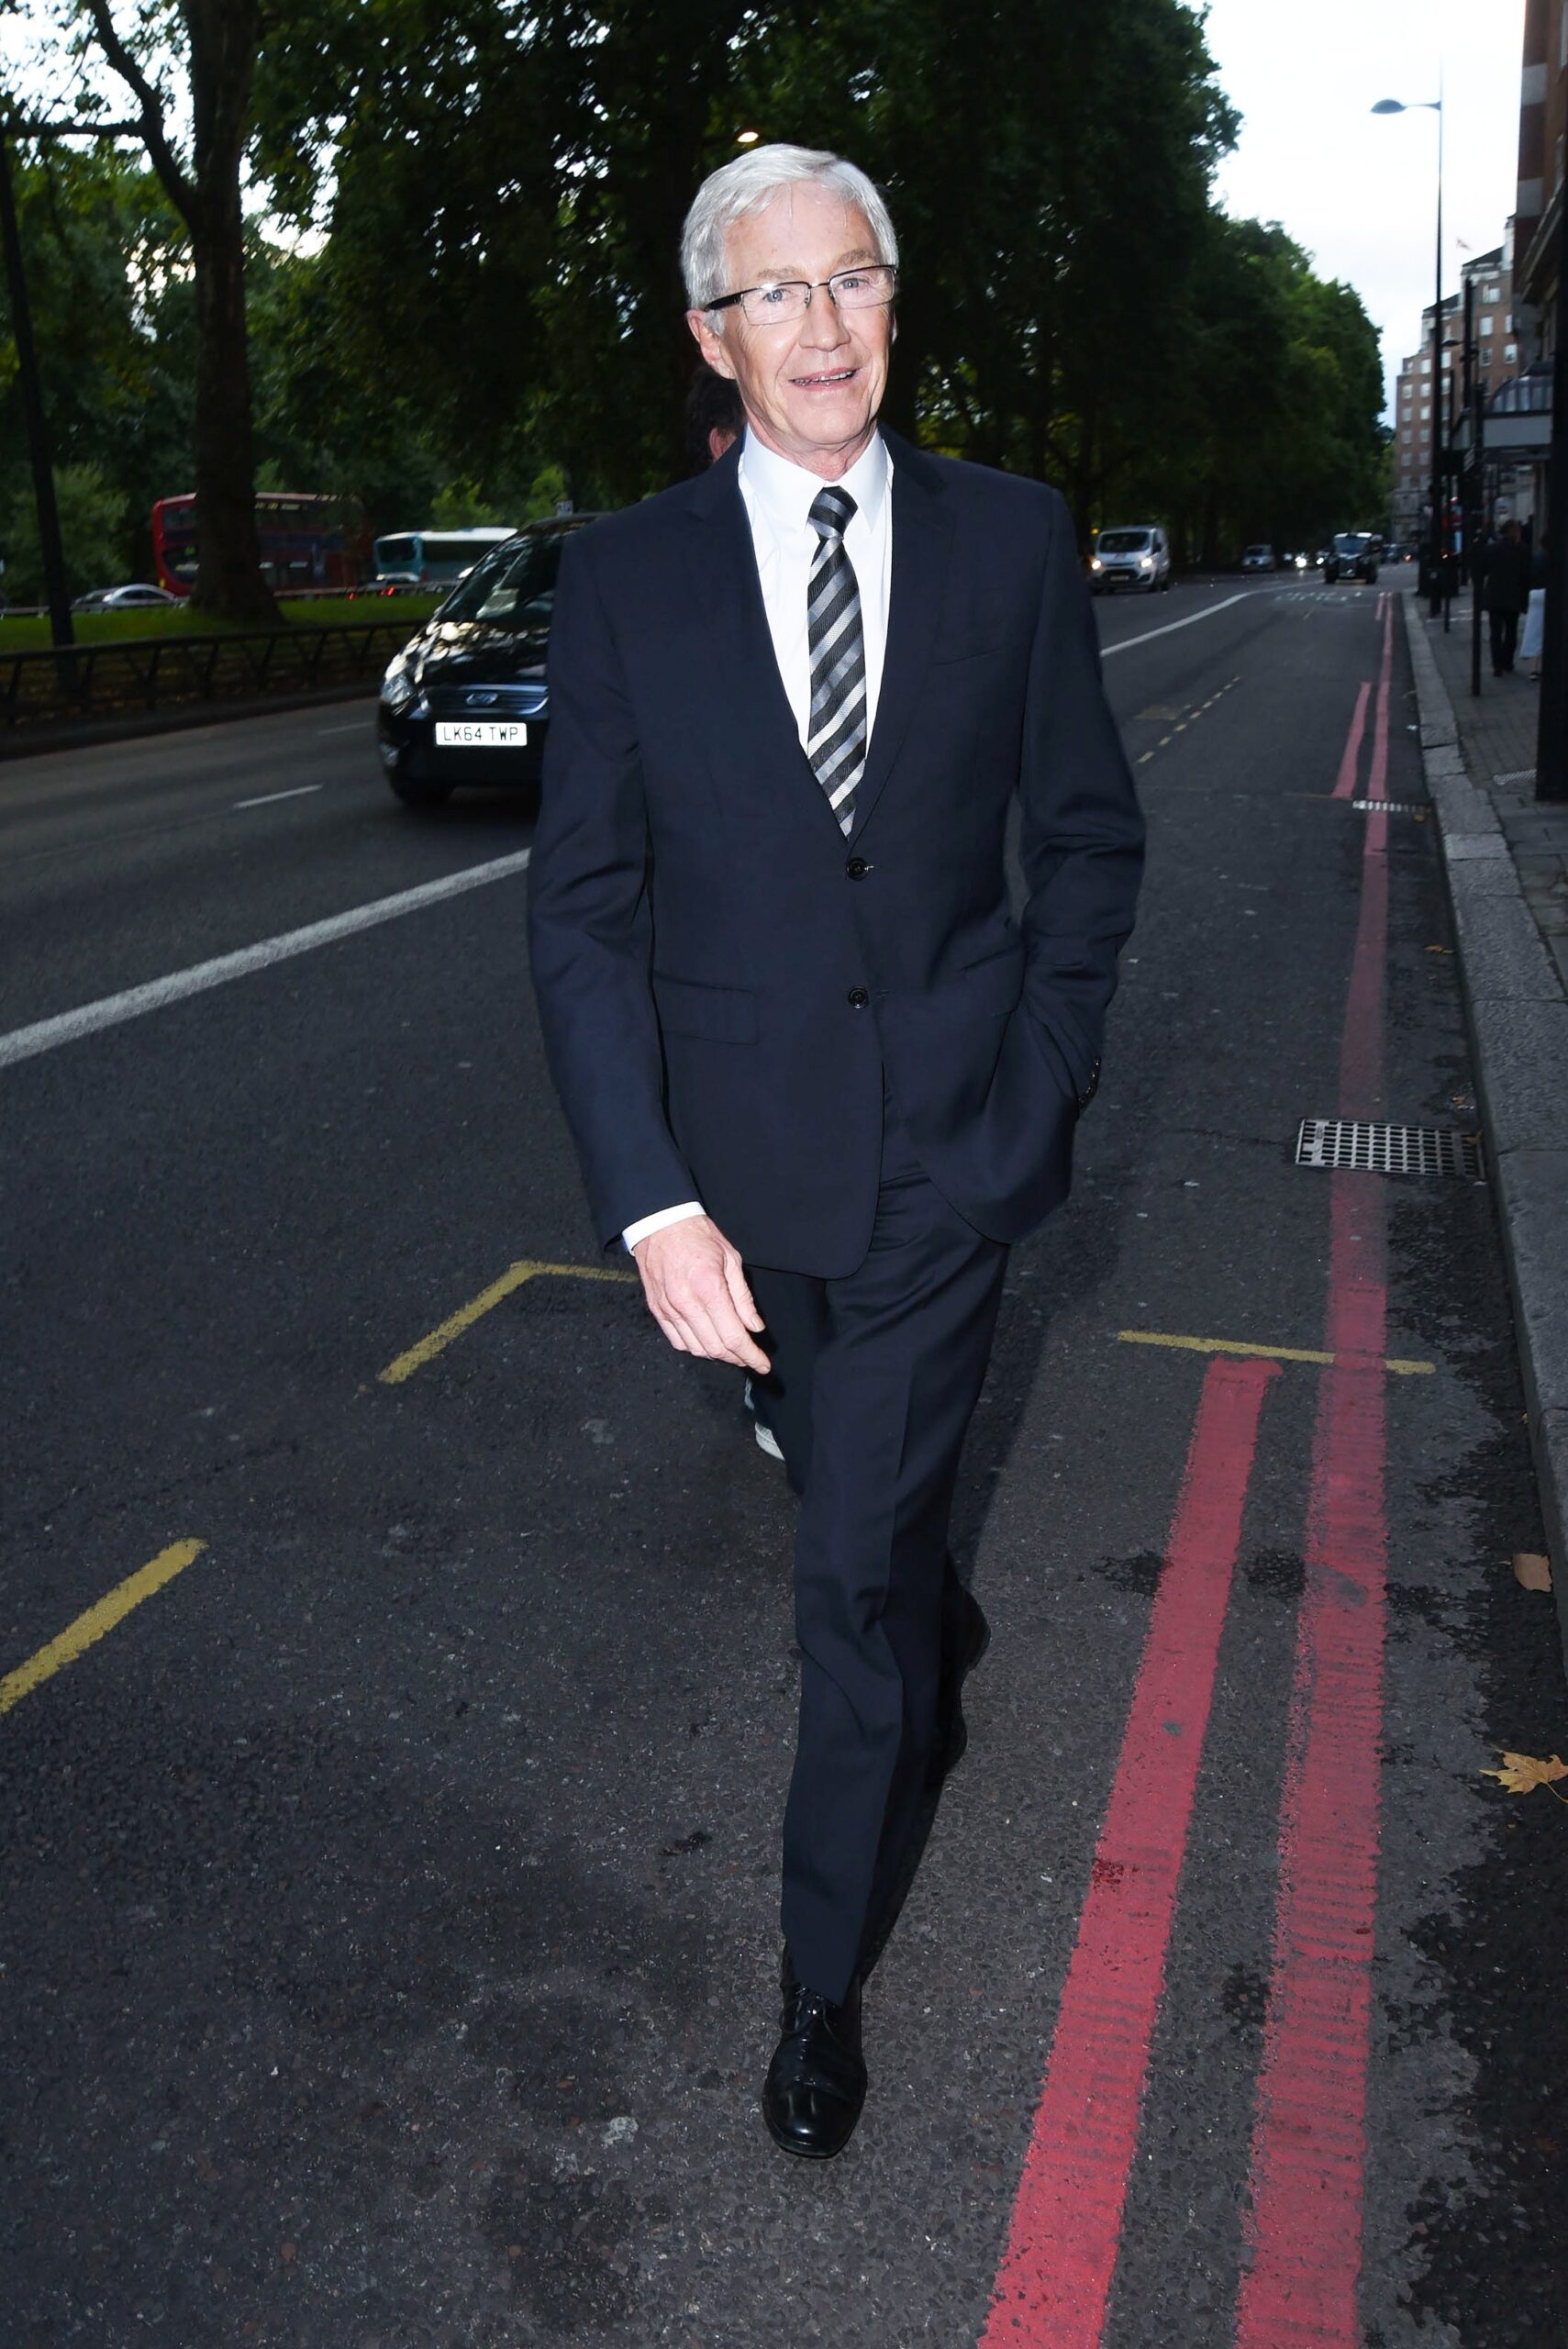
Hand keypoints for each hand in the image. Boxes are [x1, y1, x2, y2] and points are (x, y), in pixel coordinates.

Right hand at [631, 1214, 768, 1372]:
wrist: (660, 1224)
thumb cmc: (698, 1236)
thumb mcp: (731, 1259)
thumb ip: (743, 1298)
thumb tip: (755, 1326)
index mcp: (709, 1289)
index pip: (734, 1336)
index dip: (751, 1356)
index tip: (763, 1365)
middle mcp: (686, 1303)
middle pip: (716, 1348)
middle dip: (737, 1358)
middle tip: (751, 1357)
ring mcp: (668, 1309)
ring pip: (696, 1348)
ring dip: (717, 1354)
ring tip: (732, 1350)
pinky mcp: (657, 1310)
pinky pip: (677, 1341)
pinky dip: (695, 1347)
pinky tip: (708, 1341)